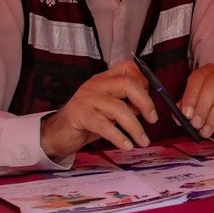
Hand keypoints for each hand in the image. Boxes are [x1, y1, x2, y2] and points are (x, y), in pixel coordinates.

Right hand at [39, 59, 156, 159]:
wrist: (59, 132)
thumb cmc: (89, 120)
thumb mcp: (111, 109)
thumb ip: (127, 104)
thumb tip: (149, 109)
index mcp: (105, 79)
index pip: (128, 67)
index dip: (144, 80)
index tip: (150, 98)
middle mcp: (96, 84)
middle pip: (127, 83)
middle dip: (145, 102)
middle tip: (153, 119)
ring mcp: (86, 98)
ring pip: (118, 108)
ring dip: (135, 127)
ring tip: (144, 141)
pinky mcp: (79, 115)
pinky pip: (104, 125)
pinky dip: (118, 136)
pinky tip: (127, 145)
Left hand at [180, 63, 213, 139]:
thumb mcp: (197, 105)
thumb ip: (187, 108)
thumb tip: (177, 117)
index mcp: (209, 71)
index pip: (198, 78)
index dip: (191, 96)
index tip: (186, 114)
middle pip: (213, 84)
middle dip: (203, 106)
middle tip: (196, 124)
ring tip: (206, 132)